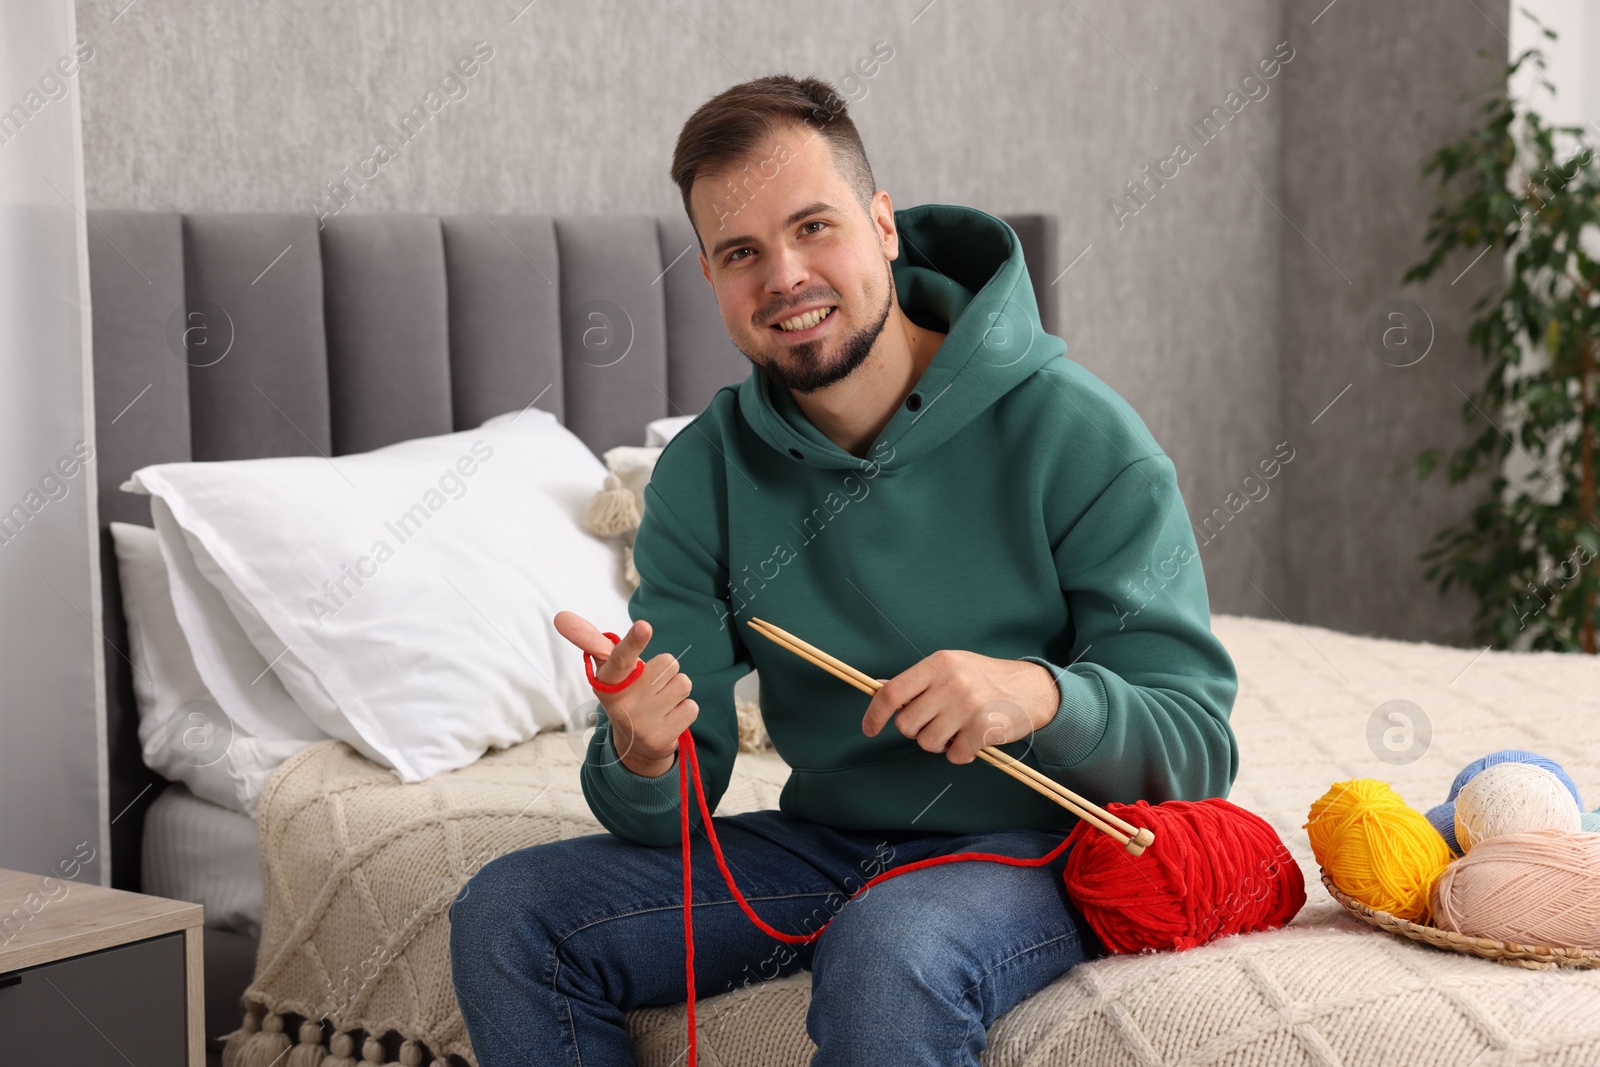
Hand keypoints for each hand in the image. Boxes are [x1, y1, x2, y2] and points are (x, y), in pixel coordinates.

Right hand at [552, 611, 697, 777]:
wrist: (634, 745)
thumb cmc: (623, 692)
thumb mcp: (607, 668)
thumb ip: (590, 639)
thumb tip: (560, 616)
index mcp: (608, 681)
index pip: (621, 657)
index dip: (633, 642)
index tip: (643, 627)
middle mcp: (622, 703)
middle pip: (668, 663)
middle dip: (664, 672)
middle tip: (650, 687)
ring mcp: (641, 722)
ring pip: (683, 684)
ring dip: (676, 691)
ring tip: (658, 703)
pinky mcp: (660, 738)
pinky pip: (691, 707)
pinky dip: (683, 711)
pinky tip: (667, 719)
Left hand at [860, 650, 1059, 764]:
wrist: (1032, 688)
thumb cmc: (985, 678)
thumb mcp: (951, 666)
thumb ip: (917, 680)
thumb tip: (878, 688)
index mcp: (938, 663)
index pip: (892, 693)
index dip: (875, 714)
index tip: (869, 729)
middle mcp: (950, 682)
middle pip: (907, 724)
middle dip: (916, 731)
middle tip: (935, 724)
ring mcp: (967, 706)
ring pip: (928, 743)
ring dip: (939, 744)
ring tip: (956, 730)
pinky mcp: (983, 728)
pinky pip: (954, 755)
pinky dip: (960, 754)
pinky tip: (971, 741)